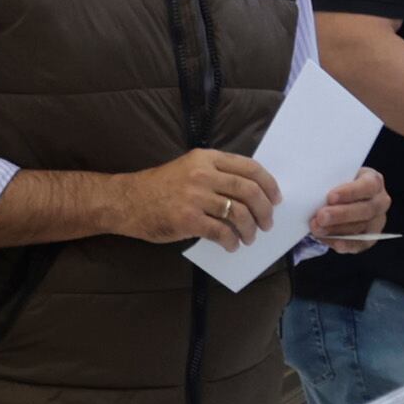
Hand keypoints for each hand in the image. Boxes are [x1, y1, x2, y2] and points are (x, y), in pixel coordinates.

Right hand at [118, 148, 282, 248]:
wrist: (127, 201)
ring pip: (238, 213)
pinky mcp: (188, 220)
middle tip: (267, 223)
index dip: (269, 184)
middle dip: (264, 210)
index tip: (276, 198)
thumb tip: (250, 192)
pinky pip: (221, 232)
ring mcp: (195, 197)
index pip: (249, 167)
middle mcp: (203, 174)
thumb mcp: (188, 167)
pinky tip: (231, 246)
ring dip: (250, 229)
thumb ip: (216, 173)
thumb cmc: (159, 187)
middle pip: (249, 191)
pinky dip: (231, 241)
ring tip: (248, 238)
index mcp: (206, 158)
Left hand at [306, 169, 388, 249]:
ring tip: (317, 228)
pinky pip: (359, 244)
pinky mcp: (370, 238)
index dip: (350, 192)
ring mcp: (377, 221)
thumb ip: (328, 182)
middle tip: (321, 216)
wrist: (341, 199)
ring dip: (337, 230)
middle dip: (341, 214)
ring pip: (361, 228)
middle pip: (365, 210)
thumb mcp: (335, 178)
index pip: (368, 186)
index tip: (330, 197)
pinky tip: (331, 242)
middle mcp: (380, 202)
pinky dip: (345, 244)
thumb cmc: (337, 185)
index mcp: (374, 181)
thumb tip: (309, 189)